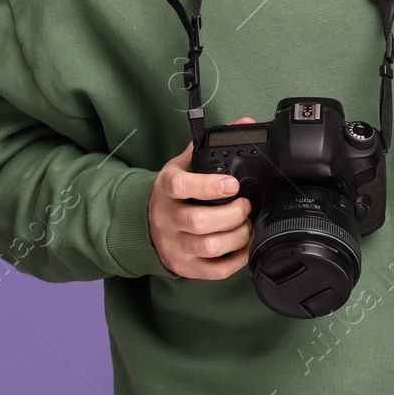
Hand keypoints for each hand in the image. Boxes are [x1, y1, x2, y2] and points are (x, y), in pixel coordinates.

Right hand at [147, 116, 255, 278]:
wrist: (146, 223)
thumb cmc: (174, 192)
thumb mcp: (184, 164)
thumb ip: (211, 145)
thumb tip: (244, 123)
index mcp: (167, 188)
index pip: (181, 187)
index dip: (208, 186)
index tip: (233, 184)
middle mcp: (167, 218)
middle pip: (199, 222)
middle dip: (232, 214)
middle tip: (246, 205)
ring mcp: (175, 245)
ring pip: (208, 247)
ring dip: (237, 236)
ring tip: (247, 224)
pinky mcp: (185, 267)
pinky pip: (215, 271)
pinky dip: (236, 260)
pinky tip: (244, 246)